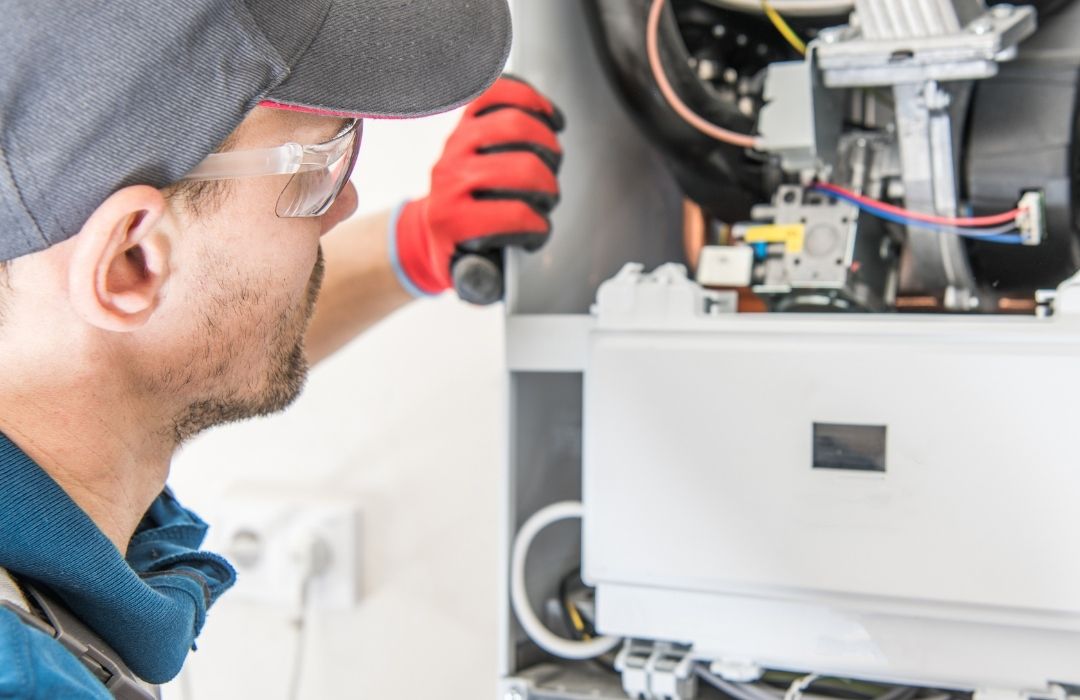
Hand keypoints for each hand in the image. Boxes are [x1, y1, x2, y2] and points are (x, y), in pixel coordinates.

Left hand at [393, 76, 564, 295]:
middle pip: (523, 167)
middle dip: (548, 186)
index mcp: (451, 220)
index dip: (538, 227)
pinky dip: (530, 99)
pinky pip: (499, 92)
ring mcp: (456, 144)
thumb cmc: (459, 249)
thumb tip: (490, 276)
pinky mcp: (464, 121)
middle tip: (547, 197)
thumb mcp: (468, 277)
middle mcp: (450, 177)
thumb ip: (482, 281)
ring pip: (516, 125)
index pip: (514, 215)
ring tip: (550, 161)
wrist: (431, 227)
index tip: (537, 231)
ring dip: (547, 145)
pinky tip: (547, 118)